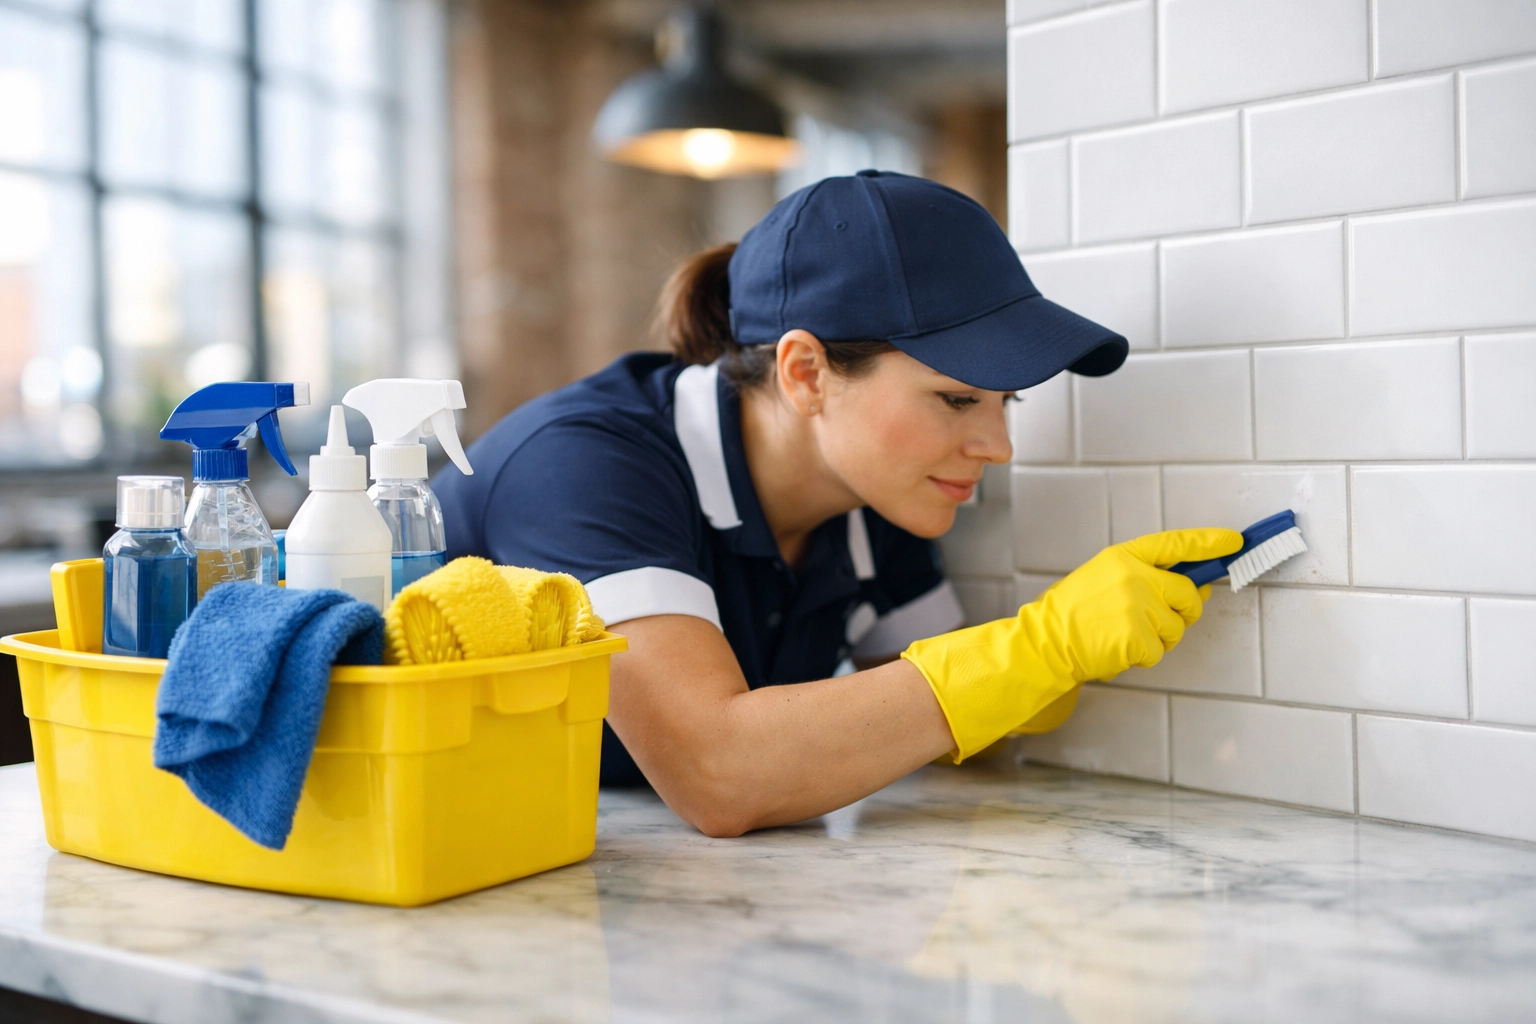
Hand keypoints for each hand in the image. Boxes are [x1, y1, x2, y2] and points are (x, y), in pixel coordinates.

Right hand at [1031, 528, 1242, 681]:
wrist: (1047, 640)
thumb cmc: (1074, 611)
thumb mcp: (1105, 577)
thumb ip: (1148, 577)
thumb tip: (1195, 588)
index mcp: (1124, 557)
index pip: (1176, 544)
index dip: (1208, 542)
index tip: (1232, 541)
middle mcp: (1134, 577)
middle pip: (1188, 593)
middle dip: (1184, 610)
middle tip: (1158, 619)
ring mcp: (1137, 607)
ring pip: (1177, 627)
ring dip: (1160, 637)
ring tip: (1126, 634)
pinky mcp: (1138, 637)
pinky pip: (1160, 650)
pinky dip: (1144, 656)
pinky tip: (1119, 648)